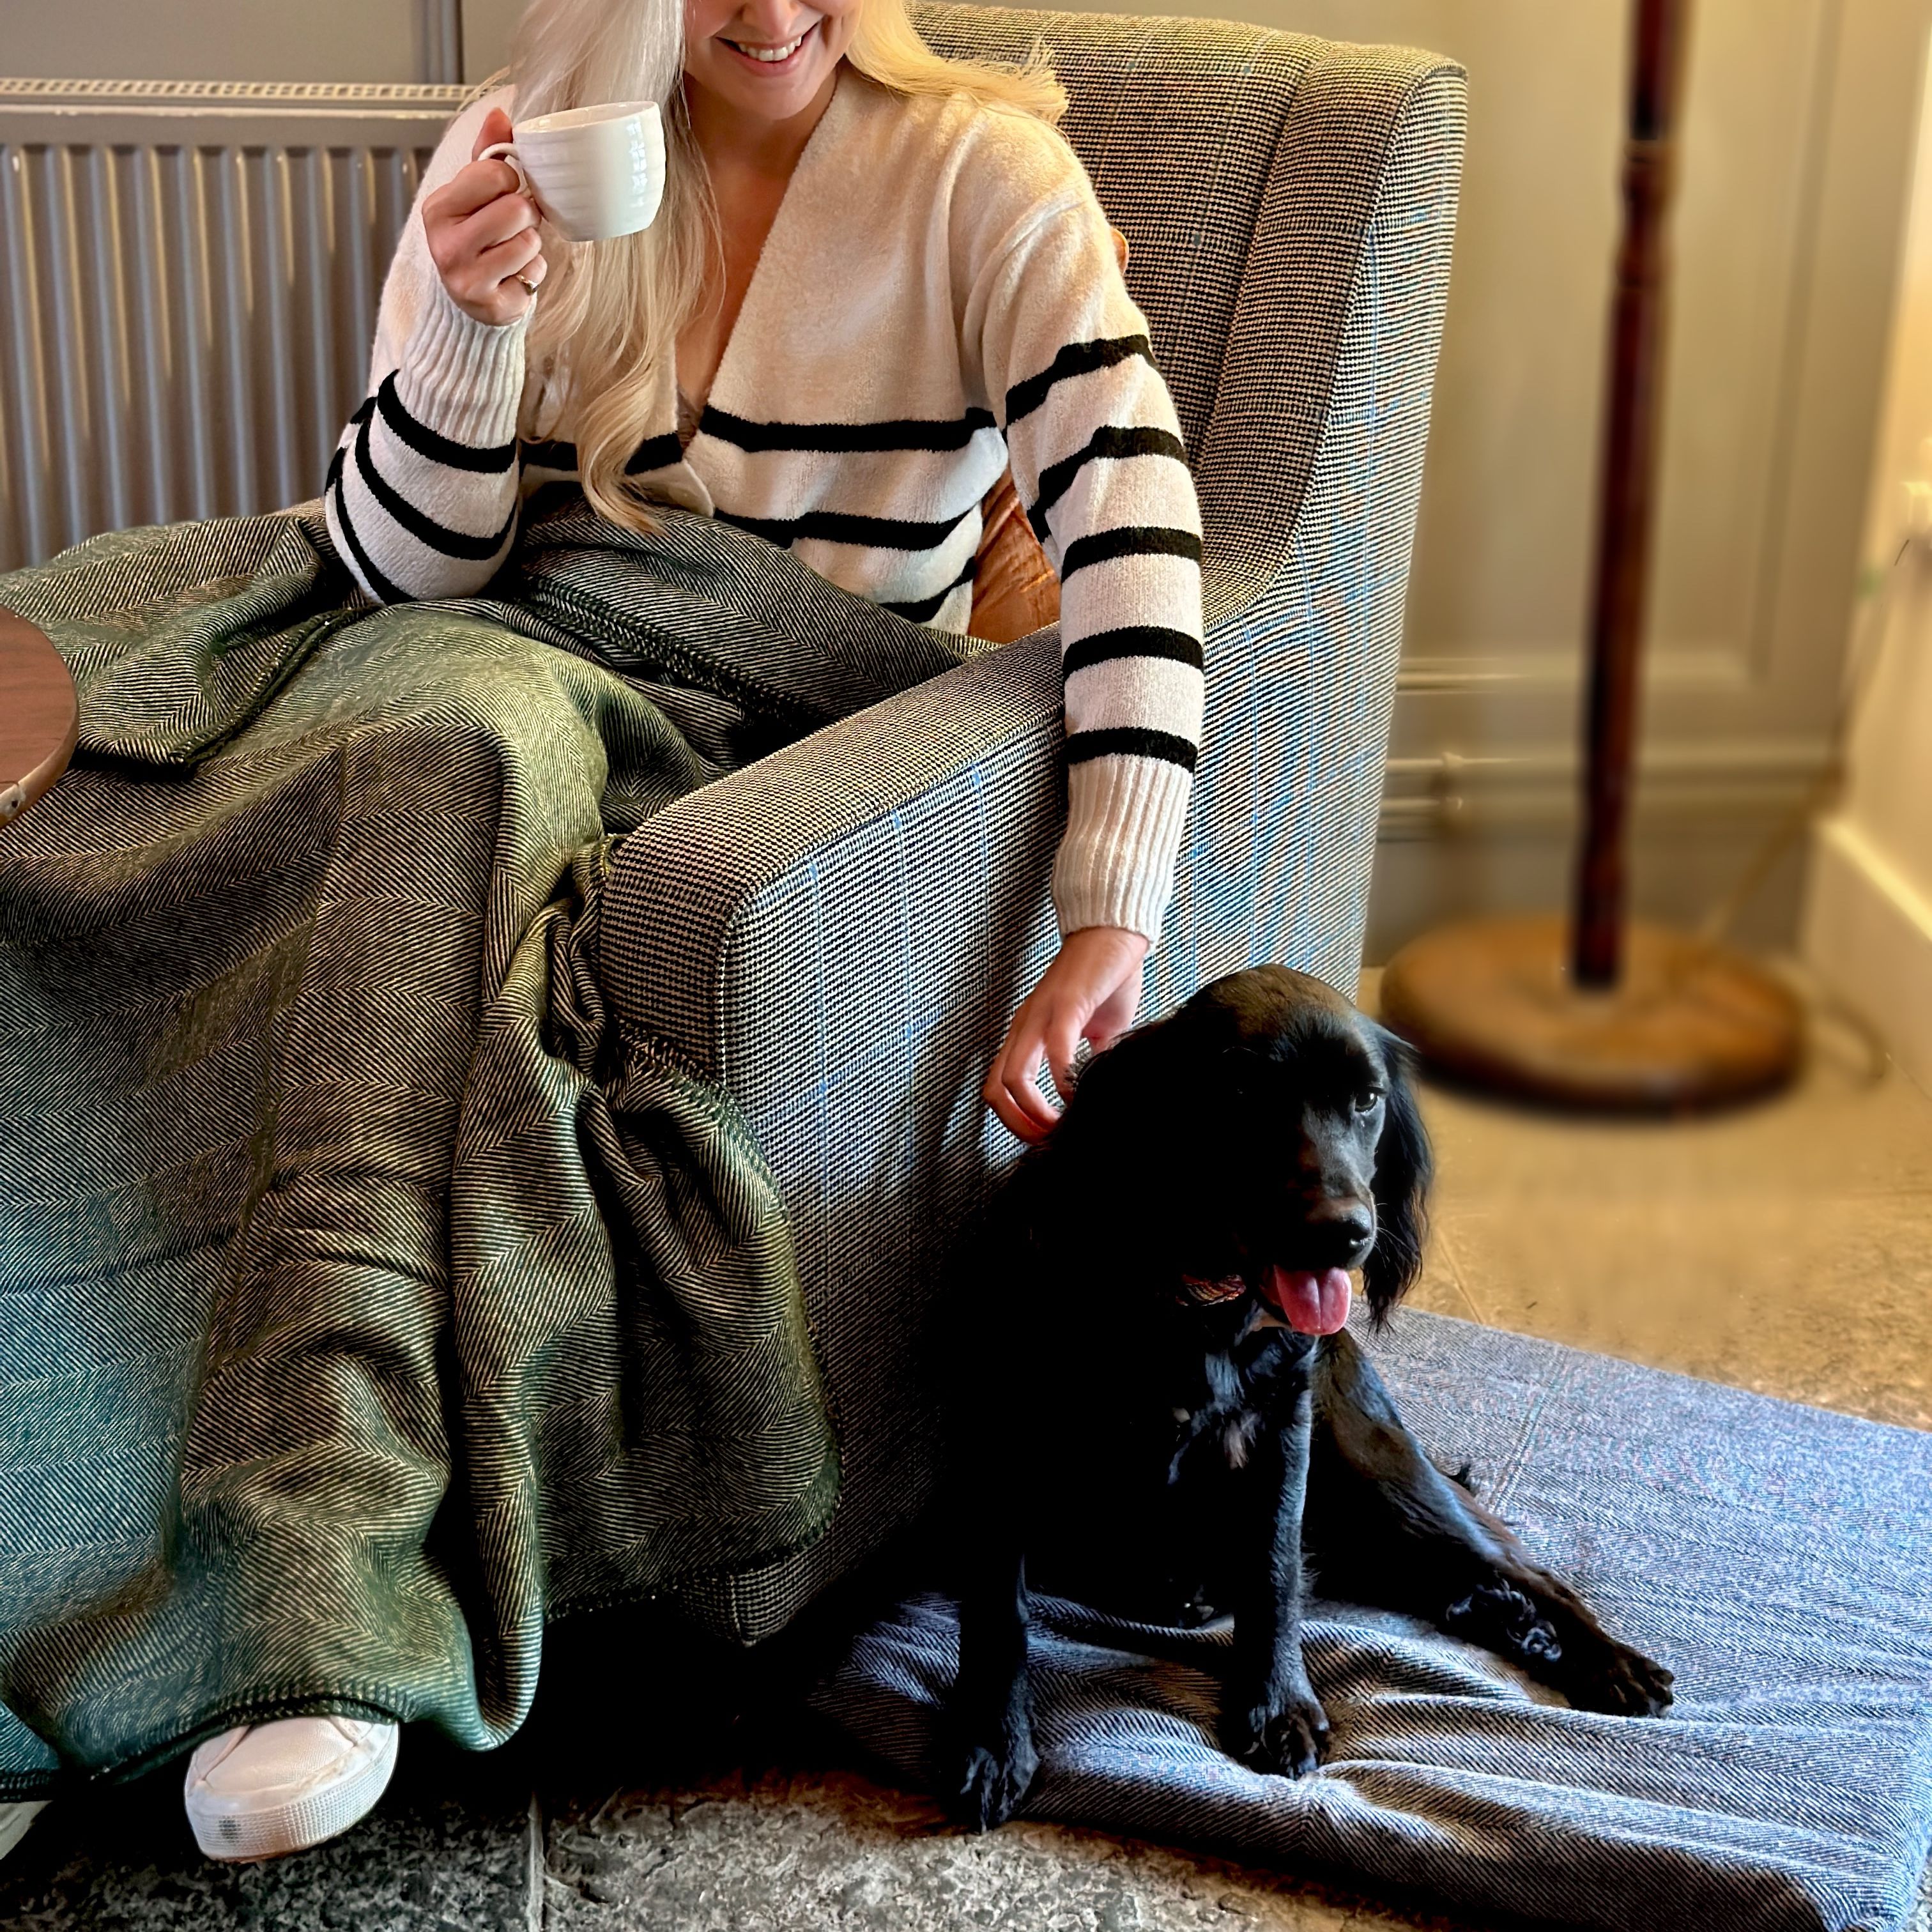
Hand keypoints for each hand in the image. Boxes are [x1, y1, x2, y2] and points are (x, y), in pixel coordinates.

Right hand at [422, 106, 547, 325]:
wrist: (470, 299)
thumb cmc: (475, 238)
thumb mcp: (474, 192)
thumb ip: (488, 152)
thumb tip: (499, 113)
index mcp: (438, 207)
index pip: (492, 173)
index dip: (509, 180)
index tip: (502, 192)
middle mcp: (446, 243)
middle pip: (515, 209)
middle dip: (525, 215)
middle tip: (513, 225)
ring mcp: (466, 277)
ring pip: (528, 243)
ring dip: (530, 246)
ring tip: (512, 251)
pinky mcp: (490, 304)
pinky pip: (534, 275)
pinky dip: (532, 273)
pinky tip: (514, 276)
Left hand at [983, 926, 1149, 1143]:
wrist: (1115, 932)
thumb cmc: (1105, 978)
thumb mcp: (1095, 1031)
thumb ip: (1088, 1060)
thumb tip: (1095, 1091)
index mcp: (1027, 1033)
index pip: (999, 1087)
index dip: (1015, 1120)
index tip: (1045, 1137)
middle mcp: (1024, 1026)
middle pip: (995, 1090)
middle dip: (1019, 1126)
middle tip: (1048, 1142)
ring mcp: (1040, 1015)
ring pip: (1013, 1077)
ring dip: (1036, 1112)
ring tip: (1061, 1126)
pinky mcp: (1066, 1003)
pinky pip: (1054, 1049)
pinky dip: (1063, 1080)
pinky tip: (1079, 1092)